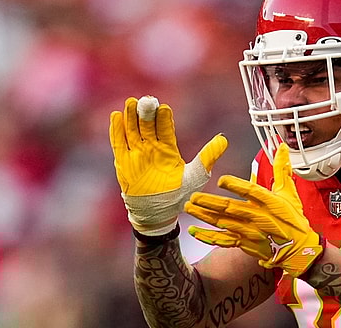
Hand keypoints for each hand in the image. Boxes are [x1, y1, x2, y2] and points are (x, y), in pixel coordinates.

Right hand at [110, 96, 227, 234]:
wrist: (158, 214)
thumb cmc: (178, 195)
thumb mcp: (196, 175)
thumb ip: (207, 156)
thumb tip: (224, 139)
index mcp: (168, 149)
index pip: (165, 129)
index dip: (164, 118)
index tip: (165, 107)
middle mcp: (151, 148)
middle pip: (147, 125)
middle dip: (147, 113)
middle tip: (147, 100)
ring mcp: (136, 154)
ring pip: (132, 130)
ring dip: (131, 117)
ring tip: (131, 102)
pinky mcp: (123, 163)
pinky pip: (118, 144)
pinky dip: (116, 130)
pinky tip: (116, 116)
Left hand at [185, 143, 323, 277]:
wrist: (298, 250)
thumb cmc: (293, 220)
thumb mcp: (289, 193)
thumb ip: (281, 169)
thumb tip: (280, 146)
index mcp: (270, 203)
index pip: (252, 192)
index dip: (236, 186)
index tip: (221, 179)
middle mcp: (258, 218)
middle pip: (232, 209)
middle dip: (211, 202)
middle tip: (194, 196)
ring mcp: (250, 232)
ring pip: (223, 224)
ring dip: (204, 216)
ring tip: (189, 207)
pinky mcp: (244, 244)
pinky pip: (223, 241)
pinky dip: (207, 237)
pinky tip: (193, 231)